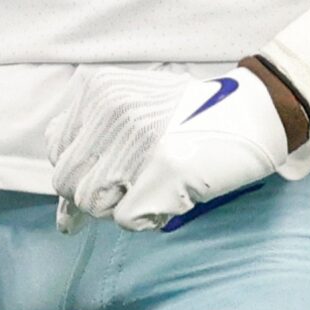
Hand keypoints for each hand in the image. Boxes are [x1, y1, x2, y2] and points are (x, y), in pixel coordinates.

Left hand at [48, 67, 296, 232]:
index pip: (58, 147)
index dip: (79, 170)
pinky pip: (127, 219)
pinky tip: (172, 196)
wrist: (251, 114)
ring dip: (123, 207)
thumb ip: (91, 145)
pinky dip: (149, 217)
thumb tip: (63, 215)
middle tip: (134, 186)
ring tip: (155, 185)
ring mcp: (137, 140)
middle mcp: (111, 111)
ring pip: (93, 204)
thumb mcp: (131, 109)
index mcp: (99, 90)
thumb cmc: (191, 119)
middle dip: (97, 195)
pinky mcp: (164, 170)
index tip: (107, 173)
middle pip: (69, 182)